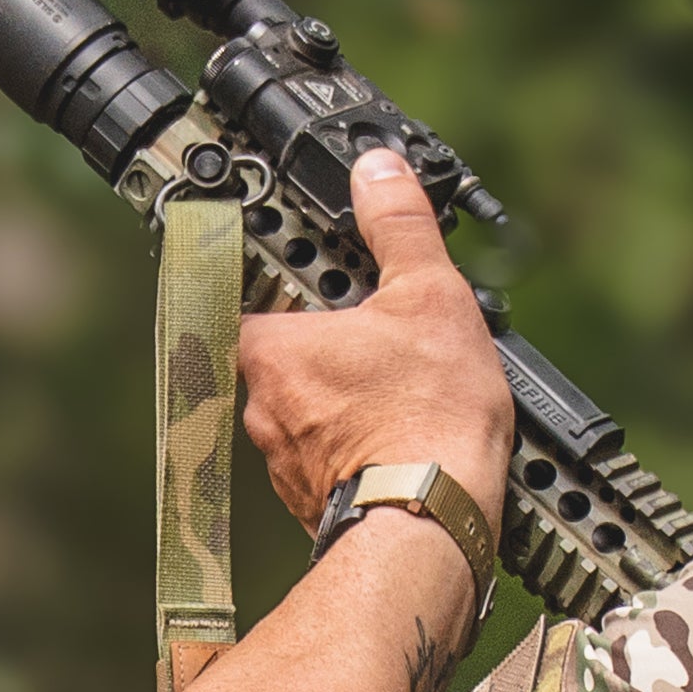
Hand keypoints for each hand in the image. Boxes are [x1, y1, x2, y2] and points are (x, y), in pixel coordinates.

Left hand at [235, 145, 517, 541]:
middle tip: (384, 340)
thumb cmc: (426, 417)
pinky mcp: (308, 506)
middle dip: (331, 347)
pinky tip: (399, 441)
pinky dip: (356, 449)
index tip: (332, 288)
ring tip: (401, 394)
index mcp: (266, 348)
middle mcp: (258, 410)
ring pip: (307, 413)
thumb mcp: (427, 294)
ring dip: (344, 402)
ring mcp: (280, 465)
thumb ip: (399, 225)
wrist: (434, 521)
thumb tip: (378, 170)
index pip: (259, 298)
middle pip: (288, 358)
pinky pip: (326, 462)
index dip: (300, 288)